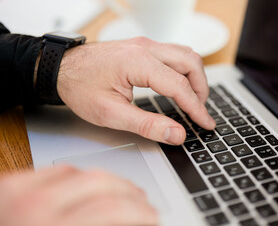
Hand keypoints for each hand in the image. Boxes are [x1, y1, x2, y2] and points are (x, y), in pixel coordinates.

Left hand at [0, 165, 157, 225]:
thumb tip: (130, 220)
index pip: (111, 209)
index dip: (140, 212)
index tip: (152, 216)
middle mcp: (34, 206)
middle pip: (101, 182)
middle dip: (129, 193)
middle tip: (142, 204)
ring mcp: (19, 190)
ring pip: (82, 171)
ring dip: (108, 182)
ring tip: (120, 193)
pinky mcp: (12, 182)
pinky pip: (57, 169)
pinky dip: (79, 175)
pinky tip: (89, 186)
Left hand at [57, 37, 214, 144]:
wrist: (61, 68)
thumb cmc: (80, 87)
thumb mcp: (110, 113)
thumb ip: (147, 124)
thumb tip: (176, 133)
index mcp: (138, 62)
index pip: (180, 86)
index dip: (197, 108)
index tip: (206, 123)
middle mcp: (145, 48)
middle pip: (191, 62)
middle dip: (202, 89)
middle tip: (200, 112)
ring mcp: (145, 44)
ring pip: (186, 54)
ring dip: (195, 77)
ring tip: (194, 101)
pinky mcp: (143, 47)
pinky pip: (174, 53)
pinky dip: (185, 70)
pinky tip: (181, 85)